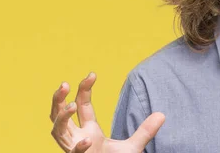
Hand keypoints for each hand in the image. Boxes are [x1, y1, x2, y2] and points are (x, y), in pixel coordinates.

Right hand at [50, 73, 164, 152]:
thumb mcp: (133, 147)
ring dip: (61, 117)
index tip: (93, 74)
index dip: (84, 87)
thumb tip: (162, 115)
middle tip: (64, 83)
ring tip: (71, 106)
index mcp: (89, 130)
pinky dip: (79, 148)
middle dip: (58, 98)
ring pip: (57, 131)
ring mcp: (76, 150)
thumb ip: (145, 131)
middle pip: (58, 115)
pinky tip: (87, 141)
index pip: (81, 104)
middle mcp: (77, 138)